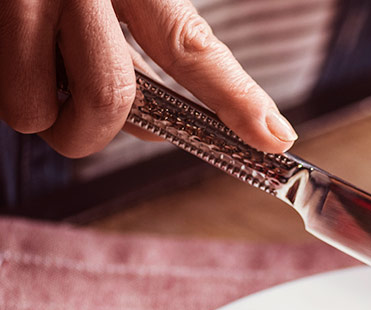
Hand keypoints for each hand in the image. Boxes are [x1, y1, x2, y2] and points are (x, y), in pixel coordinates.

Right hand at [0, 0, 296, 157]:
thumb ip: (146, 42)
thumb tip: (160, 127)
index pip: (189, 45)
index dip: (234, 97)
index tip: (275, 136)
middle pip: (108, 97)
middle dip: (97, 131)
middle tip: (89, 122)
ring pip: (35, 110)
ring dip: (45, 114)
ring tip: (45, 79)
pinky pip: (4, 97)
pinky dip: (16, 95)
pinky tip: (22, 62)